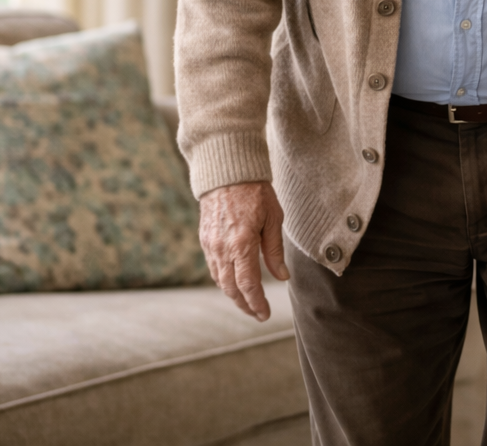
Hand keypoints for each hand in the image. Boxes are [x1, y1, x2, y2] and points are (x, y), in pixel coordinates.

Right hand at [199, 181, 288, 320]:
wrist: (227, 171)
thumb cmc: (255, 192)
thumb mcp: (273, 219)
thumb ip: (275, 251)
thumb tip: (282, 277)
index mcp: (242, 244)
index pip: (248, 285)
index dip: (256, 303)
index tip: (264, 314)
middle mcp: (222, 248)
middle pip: (231, 288)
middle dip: (244, 304)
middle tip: (257, 313)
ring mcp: (210, 245)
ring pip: (220, 280)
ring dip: (233, 294)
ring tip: (247, 302)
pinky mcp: (205, 239)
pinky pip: (213, 267)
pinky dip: (223, 280)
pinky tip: (234, 282)